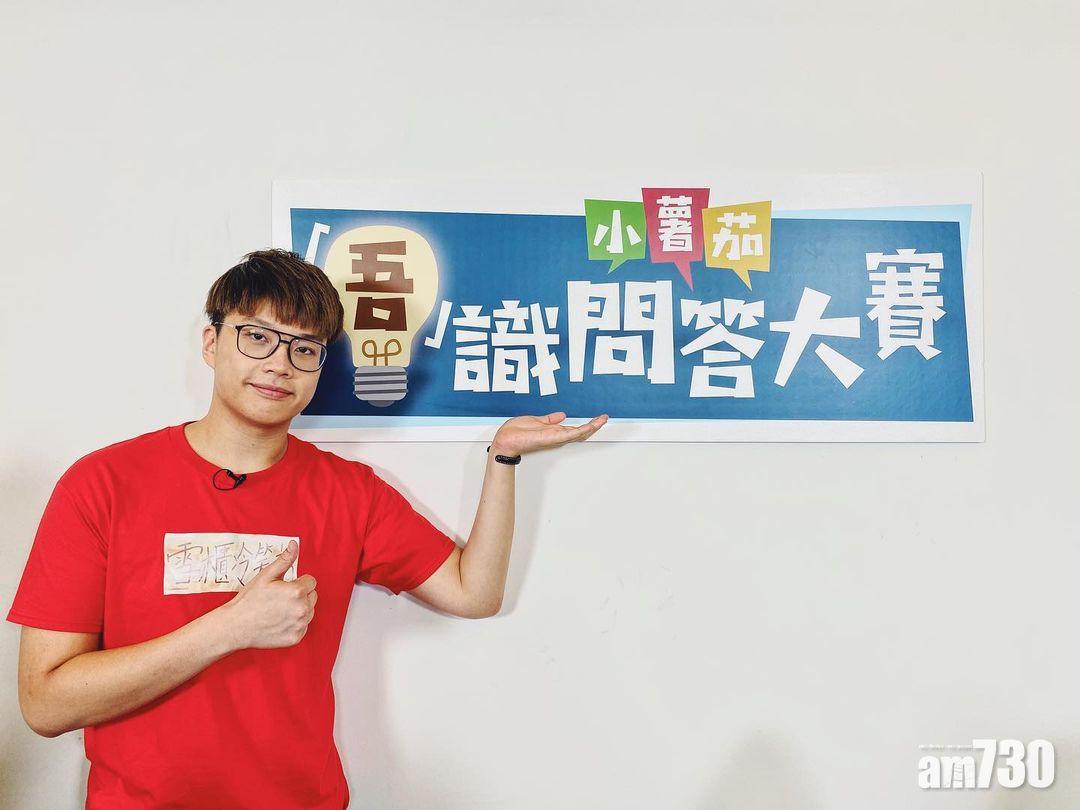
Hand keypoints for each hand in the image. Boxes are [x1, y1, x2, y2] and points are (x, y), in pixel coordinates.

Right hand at [219, 540, 317, 650]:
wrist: (236, 626)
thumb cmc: (249, 600)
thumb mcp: (266, 575)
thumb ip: (284, 560)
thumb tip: (294, 545)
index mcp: (297, 592)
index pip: (311, 581)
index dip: (298, 582)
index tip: (285, 587)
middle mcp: (302, 609)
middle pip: (313, 596)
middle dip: (301, 595)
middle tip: (281, 598)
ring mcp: (300, 625)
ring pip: (309, 611)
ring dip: (299, 609)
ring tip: (280, 610)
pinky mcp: (296, 637)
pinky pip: (303, 626)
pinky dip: (295, 624)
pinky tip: (280, 621)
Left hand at [490, 412, 608, 456]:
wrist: (505, 440)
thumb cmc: (515, 433)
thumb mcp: (535, 420)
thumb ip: (550, 419)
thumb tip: (562, 415)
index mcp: (553, 432)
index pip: (574, 429)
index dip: (586, 424)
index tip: (596, 418)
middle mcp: (556, 436)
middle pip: (580, 432)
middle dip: (593, 426)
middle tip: (604, 418)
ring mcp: (555, 438)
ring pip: (579, 433)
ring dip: (592, 427)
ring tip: (602, 419)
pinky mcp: (552, 438)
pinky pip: (570, 434)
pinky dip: (581, 430)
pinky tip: (590, 426)